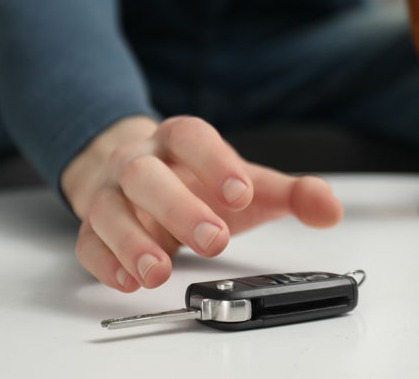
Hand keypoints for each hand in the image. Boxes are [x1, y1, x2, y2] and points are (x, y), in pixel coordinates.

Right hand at [62, 116, 343, 291]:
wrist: (140, 178)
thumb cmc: (198, 182)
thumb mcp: (248, 184)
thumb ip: (292, 194)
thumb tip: (329, 208)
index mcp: (180, 141)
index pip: (192, 137)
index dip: (215, 162)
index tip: (242, 192)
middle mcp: (140, 161)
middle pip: (147, 175)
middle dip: (179, 207)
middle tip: (214, 240)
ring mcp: (112, 194)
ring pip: (110, 209)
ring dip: (133, 241)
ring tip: (160, 272)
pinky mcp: (93, 227)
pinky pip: (89, 241)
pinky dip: (105, 262)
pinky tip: (129, 279)